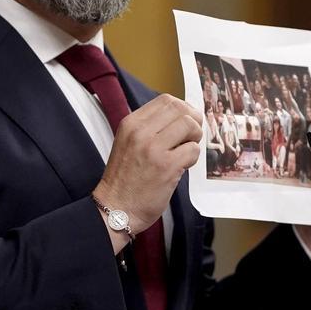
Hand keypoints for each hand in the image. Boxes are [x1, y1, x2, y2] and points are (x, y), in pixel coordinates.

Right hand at [94, 94, 201, 252]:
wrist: (116, 209)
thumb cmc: (126, 179)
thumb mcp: (129, 144)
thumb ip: (150, 129)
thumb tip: (182, 117)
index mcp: (131, 124)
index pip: (166, 100)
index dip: (183, 108)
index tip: (187, 122)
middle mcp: (140, 132)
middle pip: (180, 108)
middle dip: (193, 120)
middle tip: (192, 136)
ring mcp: (153, 148)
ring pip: (189, 125)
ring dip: (195, 138)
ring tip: (185, 152)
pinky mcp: (166, 166)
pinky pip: (193, 150)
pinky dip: (193, 157)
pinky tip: (182, 166)